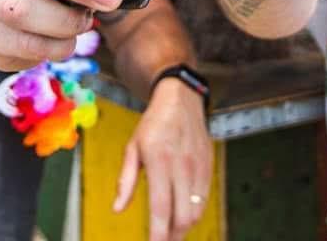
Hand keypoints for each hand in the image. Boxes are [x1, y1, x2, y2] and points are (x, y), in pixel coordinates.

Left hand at [114, 78, 212, 240]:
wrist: (181, 99)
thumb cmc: (153, 125)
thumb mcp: (132, 148)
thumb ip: (125, 181)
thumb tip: (117, 208)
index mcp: (160, 161)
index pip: (161, 207)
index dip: (158, 233)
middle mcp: (182, 166)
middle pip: (183, 216)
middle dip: (172, 236)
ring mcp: (198, 167)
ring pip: (196, 212)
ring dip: (184, 228)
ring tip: (170, 234)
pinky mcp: (208, 167)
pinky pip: (204, 200)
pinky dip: (194, 213)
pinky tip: (182, 217)